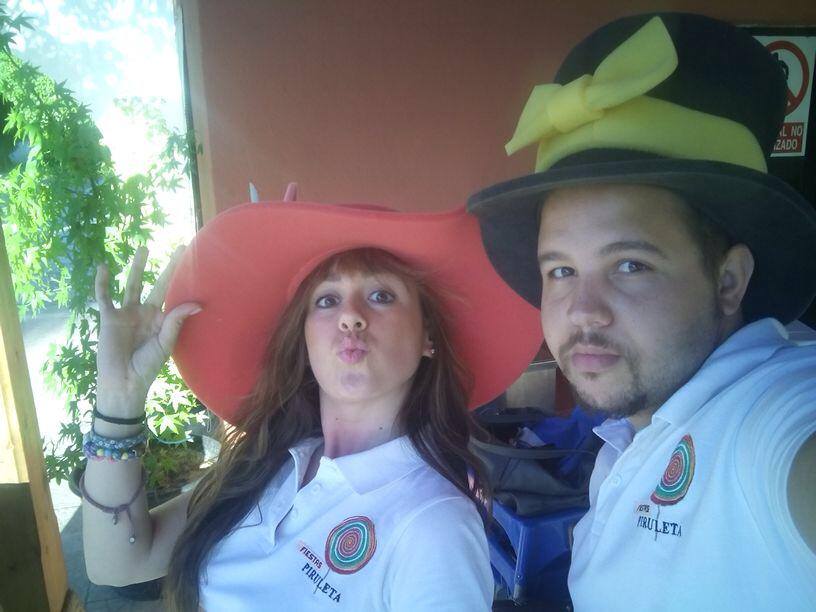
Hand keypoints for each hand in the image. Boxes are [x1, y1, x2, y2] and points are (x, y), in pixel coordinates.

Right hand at [95, 246, 200, 415]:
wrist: (124, 382)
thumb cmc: (147, 366)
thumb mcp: (165, 342)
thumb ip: (176, 321)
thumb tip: (198, 304)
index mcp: (160, 319)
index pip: (174, 295)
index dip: (183, 282)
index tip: (197, 264)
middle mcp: (144, 312)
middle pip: (157, 284)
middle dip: (168, 267)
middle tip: (181, 247)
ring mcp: (126, 313)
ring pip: (132, 284)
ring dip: (137, 266)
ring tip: (144, 248)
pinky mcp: (109, 317)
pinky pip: (104, 296)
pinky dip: (102, 282)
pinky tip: (104, 267)